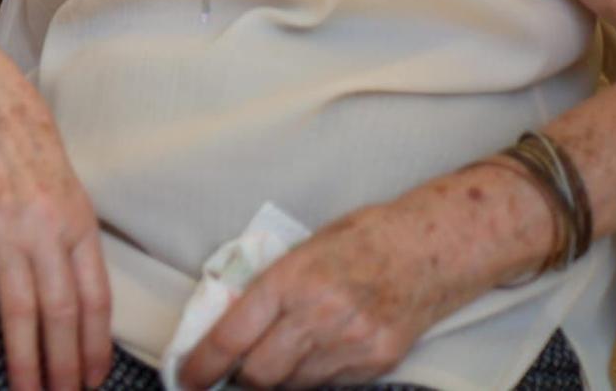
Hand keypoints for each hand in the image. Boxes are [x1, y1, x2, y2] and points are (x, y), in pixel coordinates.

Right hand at [0, 45, 110, 390]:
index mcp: (78, 222)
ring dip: (26, 360)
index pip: (96, 299)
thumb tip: (80, 295)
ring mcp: (6, 231)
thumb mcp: (67, 187)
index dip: (96, 346)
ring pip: (21, 310)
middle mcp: (47, 230)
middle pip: (61, 314)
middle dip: (65, 366)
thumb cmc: (24, 141)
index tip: (94, 378)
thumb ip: (73, 238)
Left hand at [178, 197, 461, 388]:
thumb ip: (267, 288)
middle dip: (239, 378)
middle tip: (231, 372)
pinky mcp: (379, 362)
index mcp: (290, 280)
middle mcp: (318, 315)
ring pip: (294, 384)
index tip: (186, 376)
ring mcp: (351, 343)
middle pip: (260, 373)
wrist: (428, 247)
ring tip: (275, 360)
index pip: (232, 336)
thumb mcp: (300, 251)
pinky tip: (314, 358)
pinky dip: (313, 378)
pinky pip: (331, 385)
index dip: (203, 363)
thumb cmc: (358, 240)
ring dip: (277, 379)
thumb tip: (228, 321)